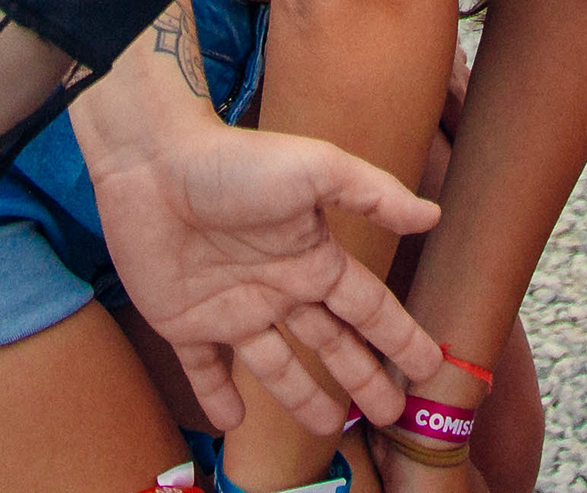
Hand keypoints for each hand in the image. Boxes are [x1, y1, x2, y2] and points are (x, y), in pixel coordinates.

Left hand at [89, 103, 444, 436]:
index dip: (399, 336)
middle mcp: (277, 286)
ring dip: (302, 396)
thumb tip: (434, 214)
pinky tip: (234, 420)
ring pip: (276, 365)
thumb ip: (375, 194)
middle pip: (331, 343)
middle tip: (391, 413)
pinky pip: (204, 369)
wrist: (153, 163)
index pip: (368, 307)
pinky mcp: (184, 321)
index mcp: (311, 256)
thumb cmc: (236, 160)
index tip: (429, 365)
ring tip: (330, 426)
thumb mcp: (317, 168)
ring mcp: (231, 306)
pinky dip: (216, 396)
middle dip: (363, 376)